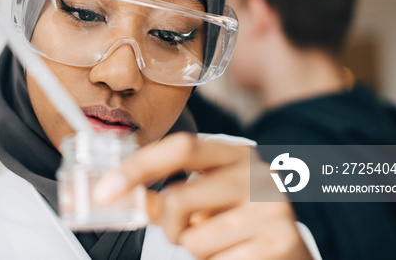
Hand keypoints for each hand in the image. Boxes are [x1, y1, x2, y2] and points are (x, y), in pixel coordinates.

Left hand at [94, 133, 312, 259]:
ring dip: (194, 249)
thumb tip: (121, 194)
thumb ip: (167, 195)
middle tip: (179, 232)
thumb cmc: (239, 222)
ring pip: (194, 238)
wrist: (289, 253)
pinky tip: (235, 255)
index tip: (106, 189)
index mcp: (235, 153)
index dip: (139, 167)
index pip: (181, 146)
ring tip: (220, 242)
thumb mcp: (206, 199)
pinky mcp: (279, 242)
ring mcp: (272, 208)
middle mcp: (258, 173)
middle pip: (180, 197)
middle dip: (168, 225)